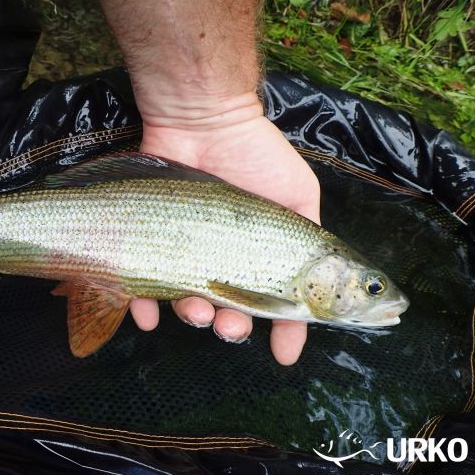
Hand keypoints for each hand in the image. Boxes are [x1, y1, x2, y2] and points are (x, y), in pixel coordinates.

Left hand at [128, 92, 320, 364]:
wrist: (202, 120)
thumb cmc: (256, 156)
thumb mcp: (299, 195)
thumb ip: (312, 236)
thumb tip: (332, 284)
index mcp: (263, 255)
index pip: (278, 303)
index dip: (286, 331)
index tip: (285, 355)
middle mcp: (226, 260)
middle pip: (229, 310)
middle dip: (232, 327)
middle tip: (231, 327)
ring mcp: (187, 254)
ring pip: (188, 302)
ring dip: (193, 317)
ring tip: (195, 311)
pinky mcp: (152, 243)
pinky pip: (142, 284)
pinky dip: (142, 305)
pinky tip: (147, 315)